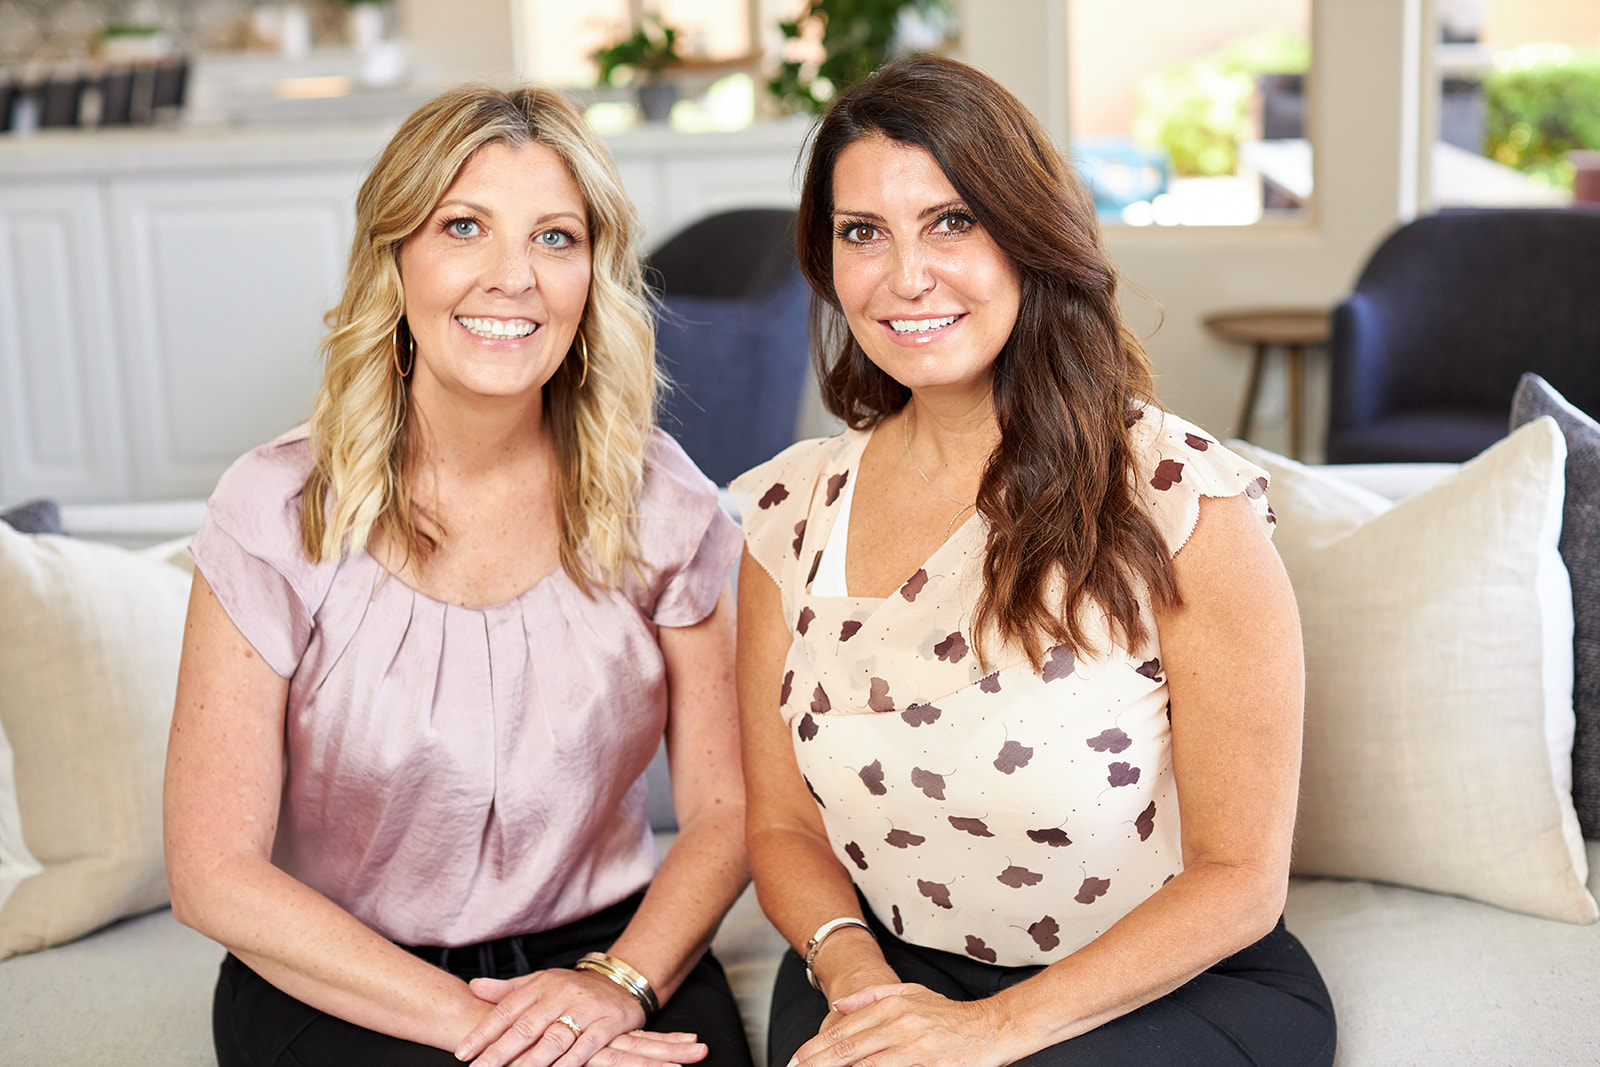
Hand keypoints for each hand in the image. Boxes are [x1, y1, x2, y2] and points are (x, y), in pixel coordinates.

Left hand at [456, 967, 702, 1066]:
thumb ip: (508, 989)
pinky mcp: (608, 1023)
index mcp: (542, 985)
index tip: (464, 1052)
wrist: (621, 981)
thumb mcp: (541, 982)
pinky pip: (588, 1045)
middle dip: (501, 1052)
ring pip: (555, 1038)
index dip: (484, 1032)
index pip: (507, 1009)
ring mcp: (586, 1009)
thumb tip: (473, 986)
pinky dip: (571, 1062)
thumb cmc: (572, 988)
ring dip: (531, 1061)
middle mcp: (562, 994)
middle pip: (527, 1027)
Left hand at [788, 983, 1011, 1066]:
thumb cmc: (947, 1014)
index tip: (796, 1060)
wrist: (989, 1029)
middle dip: (817, 1064)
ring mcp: (913, 1050)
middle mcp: (899, 1026)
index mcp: (892, 1007)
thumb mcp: (910, 993)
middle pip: (848, 1051)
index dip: (816, 1049)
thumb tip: (838, 1006)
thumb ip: (871, 996)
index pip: (844, 1031)